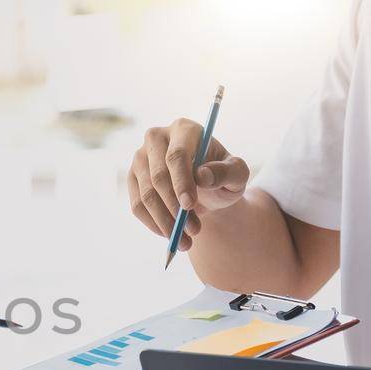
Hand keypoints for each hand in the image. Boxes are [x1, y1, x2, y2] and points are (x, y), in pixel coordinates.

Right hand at [127, 118, 250, 250]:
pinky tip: (171, 235)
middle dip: (174, 208)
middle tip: (193, 231)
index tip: (189, 205)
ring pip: (146, 194)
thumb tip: (202, 175)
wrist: (207, 189)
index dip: (181, 181)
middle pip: (158, 176)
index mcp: (184, 129)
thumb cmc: (223, 176)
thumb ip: (227, 172)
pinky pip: (137, 206)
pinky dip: (154, 224)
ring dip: (165, 221)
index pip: (176, 155)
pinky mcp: (133, 178)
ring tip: (186, 240)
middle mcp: (156, 138)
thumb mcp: (237, 175)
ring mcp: (140, 158)